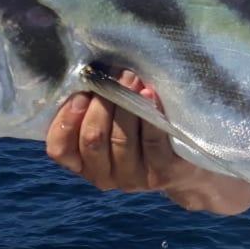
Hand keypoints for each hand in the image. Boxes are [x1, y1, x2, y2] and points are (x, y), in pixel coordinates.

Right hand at [45, 70, 249, 213]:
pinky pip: (152, 139)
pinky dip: (149, 113)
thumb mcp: (113, 124)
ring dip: (124, 104)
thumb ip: (94, 107)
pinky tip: (151, 94)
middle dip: (100, 104)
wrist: (189, 164)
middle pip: (92, 139)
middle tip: (110, 78)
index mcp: (85, 165)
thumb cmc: (143, 132)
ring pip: (120, 139)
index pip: (59, 149)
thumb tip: (88, 69)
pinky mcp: (163, 173)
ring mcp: (134, 179)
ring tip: (130, 80)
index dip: (64, 121)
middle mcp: (105, 177)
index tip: (80, 94)